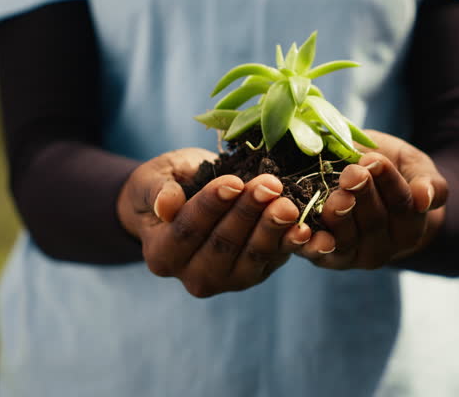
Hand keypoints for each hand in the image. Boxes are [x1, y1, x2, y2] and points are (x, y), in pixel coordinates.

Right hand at [117, 149, 310, 297]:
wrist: (189, 199)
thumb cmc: (169, 184)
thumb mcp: (154, 178)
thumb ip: (156, 191)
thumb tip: (166, 206)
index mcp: (162, 255)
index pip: (188, 231)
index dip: (211, 206)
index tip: (233, 182)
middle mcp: (193, 276)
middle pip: (222, 246)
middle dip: (247, 213)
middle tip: (269, 185)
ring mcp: (228, 280)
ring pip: (251, 257)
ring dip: (272, 228)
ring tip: (286, 203)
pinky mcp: (256, 273)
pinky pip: (274, 259)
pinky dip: (290, 245)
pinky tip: (305, 229)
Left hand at [296, 131, 447, 269]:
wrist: (364, 184)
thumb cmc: (393, 172)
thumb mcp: (415, 168)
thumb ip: (427, 182)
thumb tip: (424, 197)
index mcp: (411, 225)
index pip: (402, 203)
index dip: (389, 182)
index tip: (375, 159)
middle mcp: (385, 247)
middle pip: (374, 223)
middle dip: (363, 196)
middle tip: (353, 174)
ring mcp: (355, 255)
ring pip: (348, 240)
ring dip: (339, 218)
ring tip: (335, 197)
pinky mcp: (327, 258)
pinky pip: (319, 254)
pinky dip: (309, 245)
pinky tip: (304, 231)